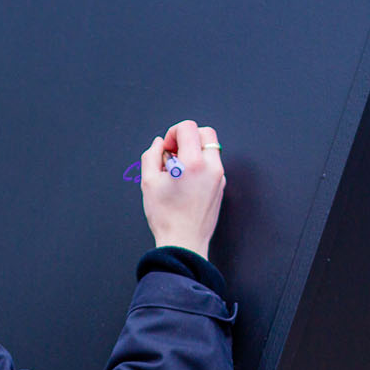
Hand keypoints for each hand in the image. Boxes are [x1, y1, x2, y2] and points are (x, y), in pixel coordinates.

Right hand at [140, 120, 224, 258]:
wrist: (184, 242)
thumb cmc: (166, 217)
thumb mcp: (148, 182)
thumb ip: (152, 155)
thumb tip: (160, 143)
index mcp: (193, 163)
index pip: (188, 127)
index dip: (173, 133)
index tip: (167, 149)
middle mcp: (211, 167)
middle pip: (205, 132)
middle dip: (187, 137)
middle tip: (173, 154)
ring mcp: (219, 177)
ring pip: (210, 148)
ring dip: (193, 151)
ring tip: (178, 170)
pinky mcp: (221, 186)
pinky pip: (212, 164)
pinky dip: (199, 165)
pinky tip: (186, 182)